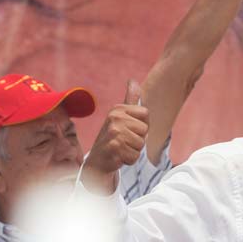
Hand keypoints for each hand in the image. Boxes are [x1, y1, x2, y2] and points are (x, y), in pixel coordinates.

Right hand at [80, 80, 147, 194]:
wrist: (97, 161)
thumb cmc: (113, 138)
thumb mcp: (120, 116)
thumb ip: (130, 99)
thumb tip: (132, 80)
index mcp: (117, 109)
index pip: (145, 113)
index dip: (141, 125)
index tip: (130, 129)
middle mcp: (114, 118)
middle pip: (144, 129)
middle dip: (137, 139)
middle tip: (123, 141)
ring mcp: (114, 132)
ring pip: (141, 143)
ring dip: (133, 150)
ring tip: (121, 148)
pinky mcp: (115, 147)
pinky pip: (135, 156)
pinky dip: (129, 159)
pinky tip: (118, 157)